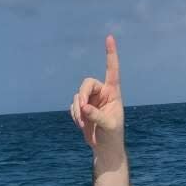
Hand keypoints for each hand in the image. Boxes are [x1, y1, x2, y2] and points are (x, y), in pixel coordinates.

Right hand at [69, 35, 123, 150]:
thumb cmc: (112, 136)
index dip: (110, 54)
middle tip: (82, 109)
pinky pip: (73, 105)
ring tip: (83, 124)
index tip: (109, 38)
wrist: (105, 148)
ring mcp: (91, 100)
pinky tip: (81, 124)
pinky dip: (75, 115)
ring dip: (78, 110)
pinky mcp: (82, 108)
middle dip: (82, 95)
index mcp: (113, 92)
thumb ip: (97, 116)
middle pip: (87, 83)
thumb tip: (83, 107)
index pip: (112, 70)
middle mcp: (102, 93)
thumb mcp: (108, 126)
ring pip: (78, 95)